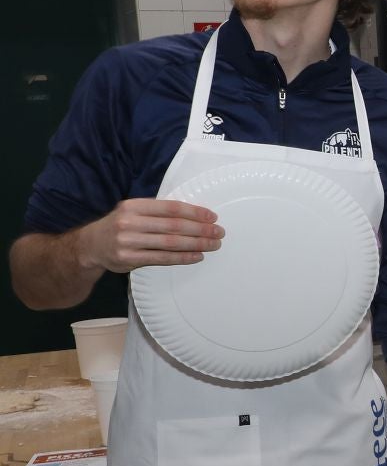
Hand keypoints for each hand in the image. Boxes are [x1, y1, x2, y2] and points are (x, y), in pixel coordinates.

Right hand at [79, 199, 222, 272]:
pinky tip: (197, 255)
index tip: (212, 217)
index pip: (170, 208)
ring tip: (213, 244)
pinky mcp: (129, 259)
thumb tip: (194, 215)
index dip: (194, 212)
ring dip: (196, 244)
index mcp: (133, 206)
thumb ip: (157, 212)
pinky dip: (183, 257)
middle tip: (219, 232)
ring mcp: (128, 241)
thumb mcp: (132, 212)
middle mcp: (129, 222)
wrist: (90, 246)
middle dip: (200, 229)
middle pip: (174, 226)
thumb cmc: (119, 226)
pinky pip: (162, 258)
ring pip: (170, 243)